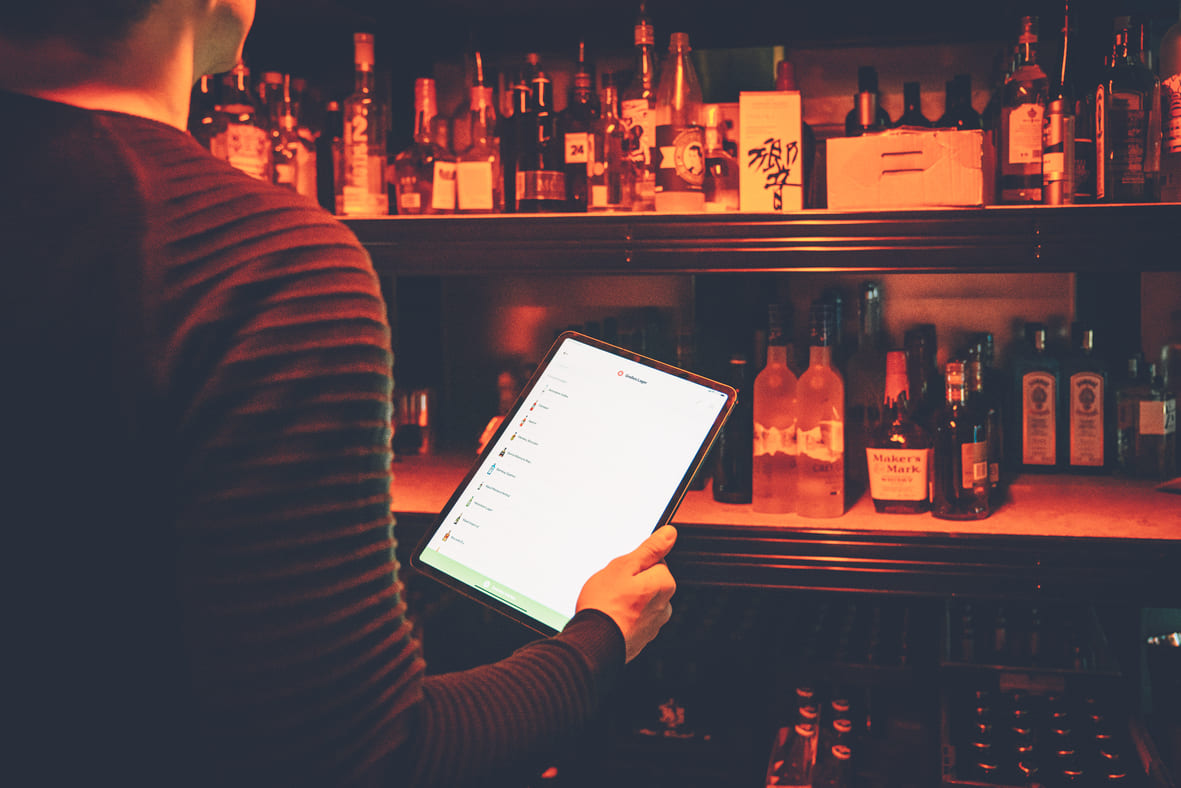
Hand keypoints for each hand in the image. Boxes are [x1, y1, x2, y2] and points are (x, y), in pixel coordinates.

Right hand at [576, 525, 676, 662]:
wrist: (593, 643)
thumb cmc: (606, 604)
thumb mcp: (624, 566)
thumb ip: (650, 549)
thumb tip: (670, 534)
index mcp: (664, 584)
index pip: (655, 562)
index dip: (634, 564)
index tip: (621, 571)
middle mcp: (664, 606)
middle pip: (648, 582)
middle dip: (631, 582)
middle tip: (611, 586)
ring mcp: (653, 625)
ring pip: (640, 601)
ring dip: (627, 600)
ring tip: (607, 603)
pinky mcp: (641, 638)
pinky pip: (633, 619)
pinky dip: (623, 616)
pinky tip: (608, 617)